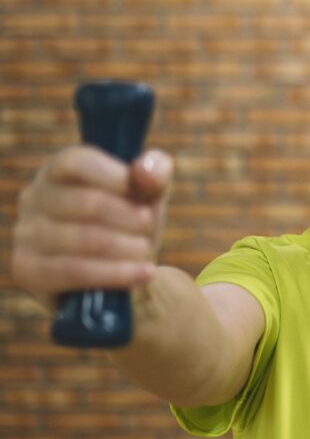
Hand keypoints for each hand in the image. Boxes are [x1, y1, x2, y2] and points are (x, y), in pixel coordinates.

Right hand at [11, 147, 171, 308]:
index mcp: (58, 171)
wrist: (117, 276)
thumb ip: (154, 174)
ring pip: (88, 239)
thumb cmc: (129, 225)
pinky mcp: (28, 270)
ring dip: (130, 247)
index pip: (76, 162)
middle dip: (132, 219)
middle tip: (148, 228)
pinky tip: (144, 273)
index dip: (116, 178)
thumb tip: (147, 170)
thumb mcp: (147, 195)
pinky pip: (77, 271)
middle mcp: (34, 198)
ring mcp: (26, 235)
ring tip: (146, 251)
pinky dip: (118, 273)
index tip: (144, 195)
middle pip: (89, 203)